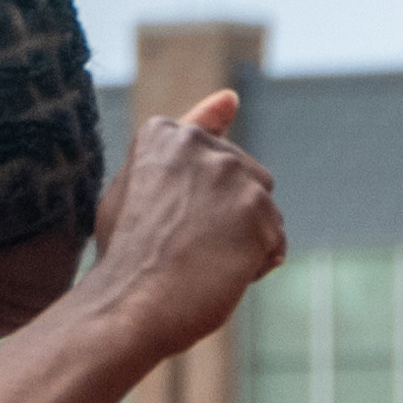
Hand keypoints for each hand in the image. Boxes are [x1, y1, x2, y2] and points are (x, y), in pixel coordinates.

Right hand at [85, 91, 285, 356]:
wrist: (126, 307)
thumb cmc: (127, 254)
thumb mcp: (139, 182)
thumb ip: (185, 134)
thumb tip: (232, 95)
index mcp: (165, 132)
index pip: (213, 163)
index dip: (193, 206)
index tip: (166, 225)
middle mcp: (200, 144)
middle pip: (245, 182)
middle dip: (225, 219)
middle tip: (181, 249)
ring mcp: (231, 175)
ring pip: (263, 213)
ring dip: (242, 243)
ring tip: (199, 263)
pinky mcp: (257, 211)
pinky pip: (276, 243)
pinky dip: (255, 267)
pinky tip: (219, 277)